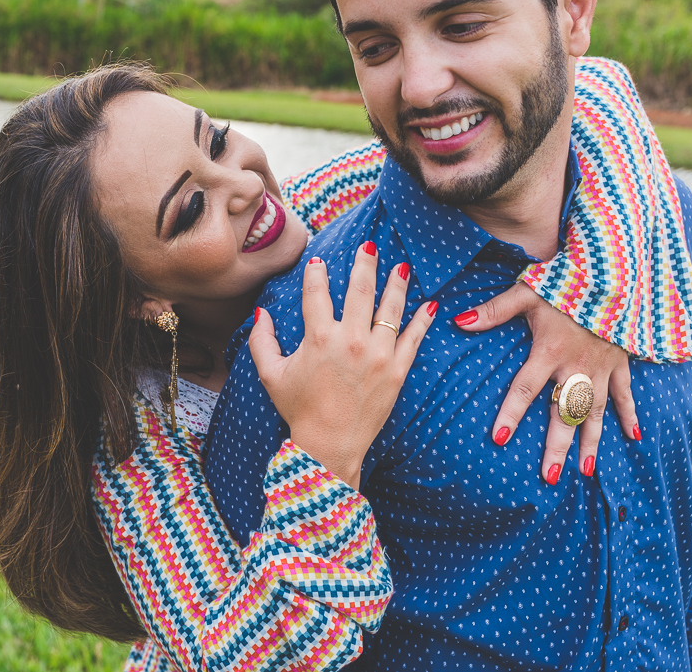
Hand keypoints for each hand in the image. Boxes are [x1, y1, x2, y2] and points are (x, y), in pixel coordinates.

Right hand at [249, 242, 436, 488]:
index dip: (316, 273)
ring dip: (396, 283)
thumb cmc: (299, 409)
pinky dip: (422, 320)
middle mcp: (350, 340)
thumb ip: (262, 341)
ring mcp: (378, 354)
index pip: (317, 292)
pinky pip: (414, 338)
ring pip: (390, 308)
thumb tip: (261, 312)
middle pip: (360, 289)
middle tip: (369, 245)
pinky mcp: (397, 371)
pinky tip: (429, 303)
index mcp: (319, 337)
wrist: (330, 445)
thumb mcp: (271, 374)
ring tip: (401, 266)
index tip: (318, 261)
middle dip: (365, 263)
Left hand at [454, 283, 638, 483]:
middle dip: (556, 446)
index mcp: (548, 351)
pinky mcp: (620, 361)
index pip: (524, 389)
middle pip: (563, 413)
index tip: (499, 439)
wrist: (612, 269)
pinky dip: (630, 414)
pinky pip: (626, 393)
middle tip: (549, 477)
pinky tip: (633, 437)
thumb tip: (458, 321)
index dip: (511, 414)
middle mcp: (575, 366)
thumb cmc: (564, 280)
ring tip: (586, 471)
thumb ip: (494, 310)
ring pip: (595, 412)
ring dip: (591, 442)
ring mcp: (600, 367)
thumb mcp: (526, 292)